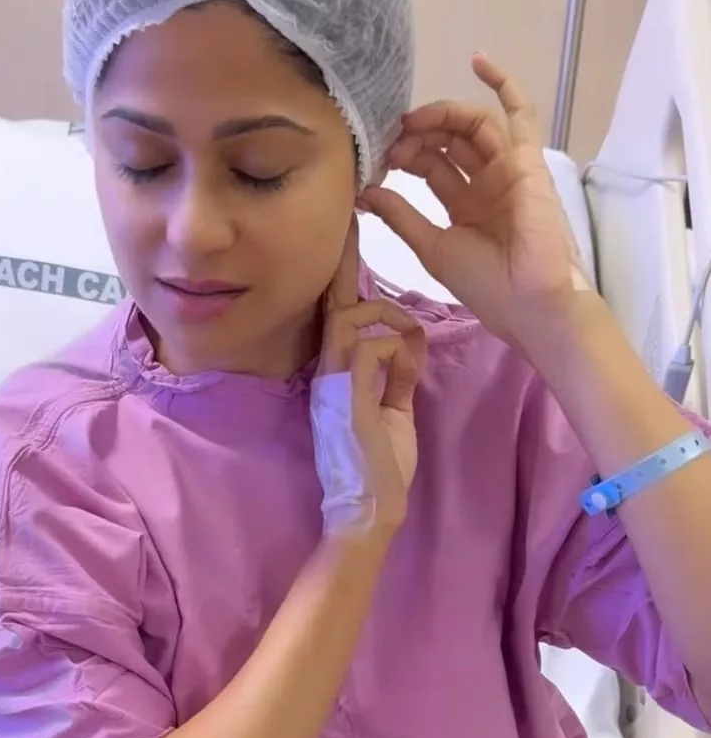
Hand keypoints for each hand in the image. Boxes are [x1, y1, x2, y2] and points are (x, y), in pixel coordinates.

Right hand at [317, 220, 426, 533]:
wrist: (371, 507)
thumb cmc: (381, 466)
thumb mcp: (394, 411)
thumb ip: (398, 377)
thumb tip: (408, 347)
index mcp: (336, 373)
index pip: (337, 315)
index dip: (341, 277)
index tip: (347, 236)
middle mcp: (327, 370)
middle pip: (334, 304)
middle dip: (348, 267)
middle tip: (360, 230)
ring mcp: (333, 381)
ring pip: (350, 317)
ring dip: (386, 317)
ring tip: (410, 338)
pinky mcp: (346, 395)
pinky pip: (370, 347)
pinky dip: (397, 351)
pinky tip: (407, 370)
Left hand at [359, 54, 586, 350]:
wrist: (529, 303)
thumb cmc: (485, 285)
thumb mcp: (432, 249)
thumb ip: (401, 218)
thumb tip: (365, 193)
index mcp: (463, 206)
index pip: (430, 166)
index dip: (405, 156)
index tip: (377, 161)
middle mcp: (484, 183)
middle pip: (447, 142)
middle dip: (417, 136)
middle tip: (391, 141)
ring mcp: (506, 169)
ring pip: (471, 127)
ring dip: (440, 118)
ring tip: (412, 123)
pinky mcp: (525, 161)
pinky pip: (519, 115)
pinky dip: (503, 85)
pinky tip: (477, 61)